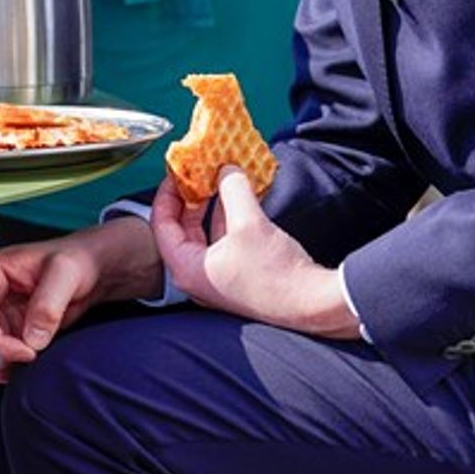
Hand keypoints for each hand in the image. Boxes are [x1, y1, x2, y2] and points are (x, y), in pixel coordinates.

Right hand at [0, 218, 160, 370]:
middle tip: (30, 353)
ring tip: (33, 352)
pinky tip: (29, 355)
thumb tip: (32, 337)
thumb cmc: (74, 261)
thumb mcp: (66, 275)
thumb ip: (48, 305)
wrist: (87, 269)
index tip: (28, 352)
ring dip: (2, 356)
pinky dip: (6, 361)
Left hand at [149, 170, 360, 339]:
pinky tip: (241, 197)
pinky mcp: (237, 275)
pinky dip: (230, 218)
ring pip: (205, 233)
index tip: (176, 172)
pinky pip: (224, 240)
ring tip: (218, 179)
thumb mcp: (249, 223)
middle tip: (196, 173)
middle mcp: (198, 276)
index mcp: (188, 268)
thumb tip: (226, 168)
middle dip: (190, 197)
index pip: (162, 225)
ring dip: (212, 205)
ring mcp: (217, 277)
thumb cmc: (276, 274)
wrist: (312, 304)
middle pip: (182, 228)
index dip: (167, 194)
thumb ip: (233, 190)